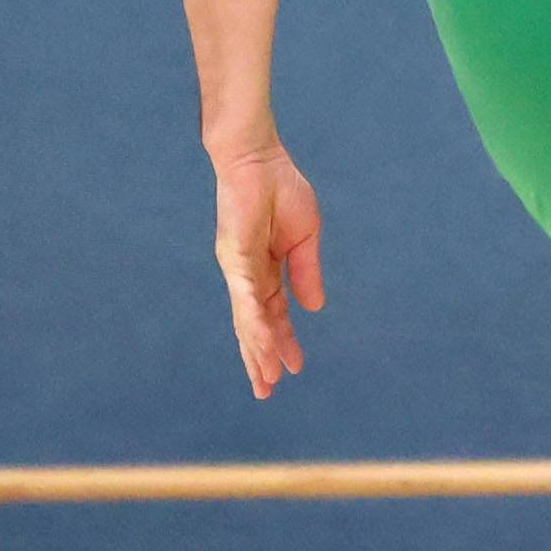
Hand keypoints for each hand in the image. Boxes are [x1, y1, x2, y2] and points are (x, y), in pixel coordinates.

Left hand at [210, 143, 324, 396]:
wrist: (258, 158)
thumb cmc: (280, 189)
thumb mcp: (305, 238)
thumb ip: (307, 273)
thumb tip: (314, 308)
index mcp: (264, 270)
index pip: (274, 315)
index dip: (282, 341)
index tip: (293, 369)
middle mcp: (245, 275)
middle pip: (253, 326)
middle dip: (260, 359)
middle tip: (266, 391)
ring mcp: (237, 268)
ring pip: (248, 319)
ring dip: (258, 350)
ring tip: (266, 379)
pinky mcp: (235, 256)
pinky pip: (248, 296)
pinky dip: (255, 321)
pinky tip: (262, 342)